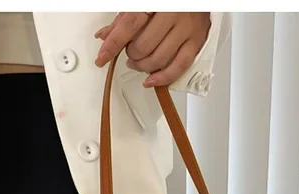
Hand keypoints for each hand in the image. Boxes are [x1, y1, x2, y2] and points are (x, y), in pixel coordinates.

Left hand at [95, 12, 210, 86]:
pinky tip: (152, 80)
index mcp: (154, 2)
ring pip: (159, 59)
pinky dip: (163, 78)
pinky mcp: (196, 42)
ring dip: (144, 67)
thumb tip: (104, 36)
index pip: (129, 26)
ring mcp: (186, 29)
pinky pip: (179, 67)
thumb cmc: (168, 0)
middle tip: (130, 54)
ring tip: (140, 64)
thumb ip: (123, 21)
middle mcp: (172, 14)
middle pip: (144, 46)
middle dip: (132, 55)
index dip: (113, 45)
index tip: (102, 58)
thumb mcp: (141, 4)